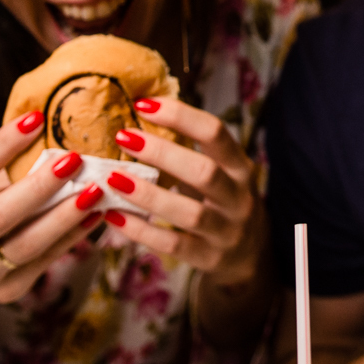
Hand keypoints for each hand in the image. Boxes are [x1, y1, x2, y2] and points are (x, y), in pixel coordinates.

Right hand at [0, 110, 103, 308]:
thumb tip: (54, 129)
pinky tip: (96, 214)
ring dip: (66, 215)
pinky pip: (47, 260)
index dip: (4, 144)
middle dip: (41, 185)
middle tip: (75, 159)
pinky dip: (74, 236)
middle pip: (1, 214)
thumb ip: (5, 172)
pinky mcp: (8, 291)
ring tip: (96, 190)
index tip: (37, 117)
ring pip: (28, 243)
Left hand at [107, 97, 265, 286]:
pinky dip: (142, 231)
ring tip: (113, 178)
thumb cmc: (222, 201)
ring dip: (148, 194)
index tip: (143, 105)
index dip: (180, 116)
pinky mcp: (209, 258)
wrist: (250, 253)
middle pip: (204, 171)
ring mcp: (226, 231)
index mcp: (239, 167)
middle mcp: (238, 197)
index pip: (215, 133)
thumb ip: (189, 151)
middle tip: (124, 136)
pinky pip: (173, 245)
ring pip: (190, 212)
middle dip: (162, 153)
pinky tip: (114, 216)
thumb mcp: (220, 172)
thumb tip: (137, 117)